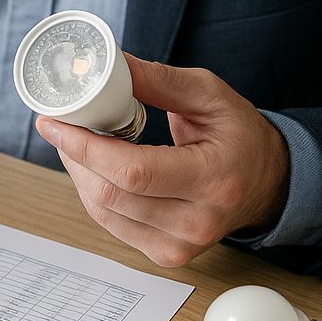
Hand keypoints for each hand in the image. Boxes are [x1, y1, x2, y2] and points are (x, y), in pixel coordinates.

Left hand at [35, 55, 289, 267]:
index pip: (134, 172)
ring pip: (104, 212)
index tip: (55, 122)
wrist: (265, 182)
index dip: (86, 147)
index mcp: (214, 179)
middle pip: (112, 195)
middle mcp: (198, 222)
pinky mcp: (166, 254)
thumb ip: (157, 80)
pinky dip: (94, 192)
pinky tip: (93, 167)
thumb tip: (108, 66)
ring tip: (74, 141)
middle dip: (74, 155)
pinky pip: (112, 223)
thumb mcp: (208, 94)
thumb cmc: (239, 135)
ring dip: (79, 174)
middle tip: (60, 123)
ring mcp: (181, 245)